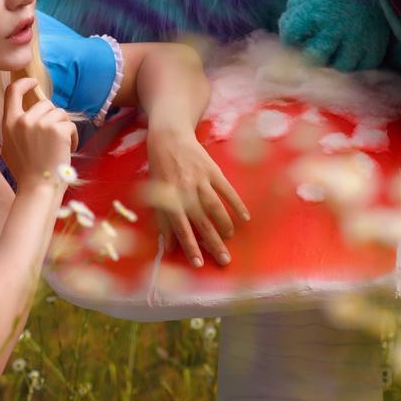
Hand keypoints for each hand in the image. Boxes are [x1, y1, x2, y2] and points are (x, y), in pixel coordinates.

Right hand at [0, 77, 77, 189]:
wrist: (38, 188)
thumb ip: (16, 128)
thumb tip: (27, 113)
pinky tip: (67, 151)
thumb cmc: (26, 172)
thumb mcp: (10, 147)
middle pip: (44, 103)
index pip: (12, 92)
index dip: (24, 83)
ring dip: (64, 128)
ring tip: (60, 147)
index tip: (33, 82)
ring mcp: (41, 124)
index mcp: (8, 123)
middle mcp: (23, 120)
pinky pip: (70, 125)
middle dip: (52, 118)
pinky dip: (73, 137)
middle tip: (54, 138)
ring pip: (60, 113)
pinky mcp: (58, 130)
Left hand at [145, 124, 248, 267]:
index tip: (198, 264)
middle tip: (224, 260)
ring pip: (215, 206)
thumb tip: (167, 247)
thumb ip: (162, 220)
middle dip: (213, 242)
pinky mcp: (213, 170)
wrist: (169, 137)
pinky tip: (245, 217)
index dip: (189, 245)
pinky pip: (227, 189)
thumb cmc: (160, 168)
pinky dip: (237, 203)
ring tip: (230, 238)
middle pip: (202, 221)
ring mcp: (201, 179)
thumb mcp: (155, 193)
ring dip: (224, 224)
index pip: (181, 227)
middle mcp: (185, 190)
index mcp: (169, 197)